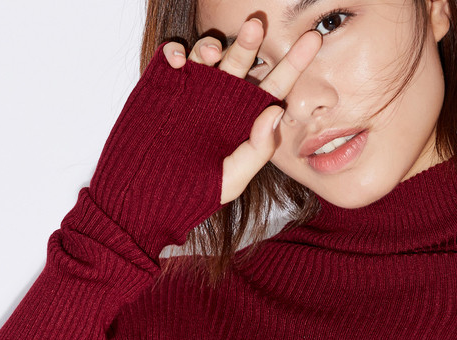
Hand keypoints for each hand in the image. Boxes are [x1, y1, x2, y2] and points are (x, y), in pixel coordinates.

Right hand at [162, 19, 321, 204]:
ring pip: (207, 53)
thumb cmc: (193, 193)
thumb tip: (275, 112)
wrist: (145, 198)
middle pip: (242, 60)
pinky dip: (175, 51)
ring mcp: (192, 90)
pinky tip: (178, 60)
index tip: (311, 40)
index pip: (274, 86)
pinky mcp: (164, 87)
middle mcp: (222, 99)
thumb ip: (258, 149)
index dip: (293, 63)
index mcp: (244, 117)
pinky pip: (173, 57)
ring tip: (210, 53)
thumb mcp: (232, 178)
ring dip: (211, 44)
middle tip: (255, 25)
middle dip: (249, 40)